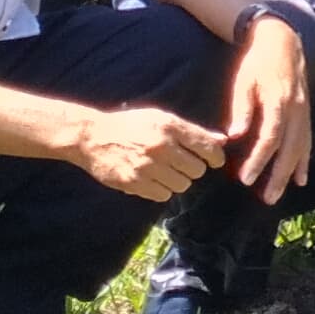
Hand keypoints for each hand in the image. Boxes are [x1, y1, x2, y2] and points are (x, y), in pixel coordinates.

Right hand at [68, 105, 227, 200]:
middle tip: (182, 164)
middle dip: (194, 168)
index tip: (214, 161)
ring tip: (165, 170)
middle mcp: (160, 146)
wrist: (91, 136)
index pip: (207, 147)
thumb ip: (192, 131)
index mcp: (169, 126)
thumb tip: (223, 140)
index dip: (215, 157)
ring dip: (178, 180)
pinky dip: (162, 190)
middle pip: (197, 170)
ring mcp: (147, 166)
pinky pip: (163, 195)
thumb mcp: (161, 118)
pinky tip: (153, 178)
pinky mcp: (134, 183)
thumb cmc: (130, 125)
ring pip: (182, 185)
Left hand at [223, 15, 311, 204]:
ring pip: (301, 148)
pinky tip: (301, 177)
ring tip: (280, 193)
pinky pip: (308, 140)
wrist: (281, 40)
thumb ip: (240, 109)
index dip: (258, 161)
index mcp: (278, 102)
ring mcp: (304, 111)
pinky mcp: (306, 112)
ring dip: (291, 172)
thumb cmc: (256, 61)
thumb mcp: (243, 81)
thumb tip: (233, 137)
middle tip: (267, 198)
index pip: (269, 138)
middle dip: (278, 175)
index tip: (245, 179)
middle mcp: (296, 110)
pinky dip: (305, 160)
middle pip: (289, 149)